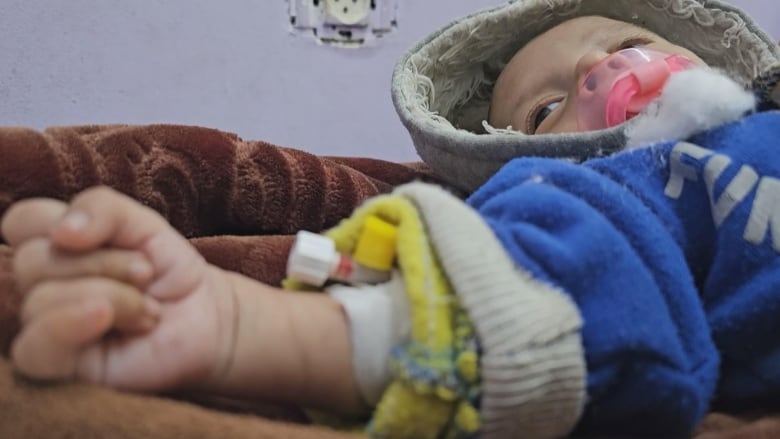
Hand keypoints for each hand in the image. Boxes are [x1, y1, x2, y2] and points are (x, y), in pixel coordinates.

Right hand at [2, 187, 236, 392]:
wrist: (203, 316)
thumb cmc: (168, 269)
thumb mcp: (143, 223)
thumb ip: (101, 208)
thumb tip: (60, 233)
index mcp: (55, 243)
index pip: (22, 221)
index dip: (64, 222)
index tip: (118, 234)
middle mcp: (42, 283)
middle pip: (33, 260)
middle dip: (106, 263)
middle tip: (146, 275)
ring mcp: (46, 323)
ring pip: (42, 300)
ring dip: (113, 297)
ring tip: (147, 308)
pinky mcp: (57, 364)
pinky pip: (32, 348)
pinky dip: (70, 325)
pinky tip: (107, 320)